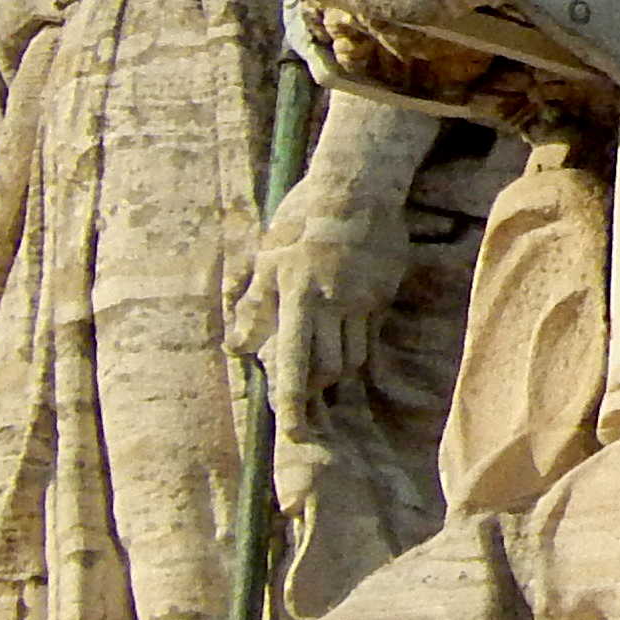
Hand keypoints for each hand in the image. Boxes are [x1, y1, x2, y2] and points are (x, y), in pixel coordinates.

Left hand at [236, 184, 403, 436]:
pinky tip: (344, 332)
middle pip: (329, 368)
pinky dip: (355, 344)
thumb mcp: (266, 260)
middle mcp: (331, 303)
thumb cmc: (300, 221)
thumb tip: (237, 349)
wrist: (356, 188)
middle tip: (306, 392)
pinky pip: (369, 334)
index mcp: (297, 296)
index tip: (291, 431)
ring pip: (354, 356)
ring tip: (323, 360)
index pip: (295, 362)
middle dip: (316, 387)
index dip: (292, 401)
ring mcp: (361, 300)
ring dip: (337, 368)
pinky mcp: (382, 294)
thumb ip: (253, 307)